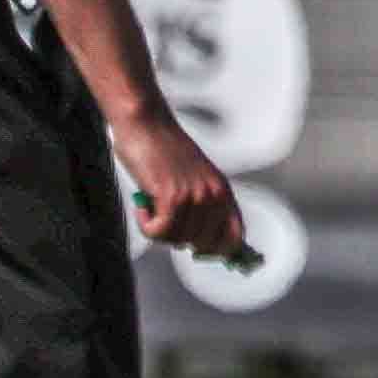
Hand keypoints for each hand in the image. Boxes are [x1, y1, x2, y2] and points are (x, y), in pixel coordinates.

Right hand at [115, 107, 247, 267]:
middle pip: (202, 245)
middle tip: (161, 220)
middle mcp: (215, 195)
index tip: (200, 253)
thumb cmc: (164, 152)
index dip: (219, 251)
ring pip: (177, 240)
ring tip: (150, 205)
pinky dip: (145, 224)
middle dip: (178, 239)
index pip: (235, 236)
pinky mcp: (173, 196)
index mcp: (224, 191)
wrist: (147, 124)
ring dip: (158, 229)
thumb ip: (201, 207)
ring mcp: (196, 196)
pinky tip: (142, 205)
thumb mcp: (192, 180)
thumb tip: (200, 245)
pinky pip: (159, 232)